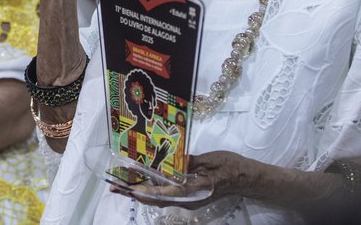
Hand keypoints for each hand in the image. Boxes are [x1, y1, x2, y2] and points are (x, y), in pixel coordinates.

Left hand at [111, 150, 260, 210]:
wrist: (245, 178)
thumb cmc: (229, 167)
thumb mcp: (209, 160)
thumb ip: (189, 162)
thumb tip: (170, 161)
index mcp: (193, 192)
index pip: (166, 194)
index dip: (147, 192)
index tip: (131, 189)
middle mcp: (187, 200)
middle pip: (156, 199)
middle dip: (135, 193)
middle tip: (115, 187)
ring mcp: (187, 200)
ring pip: (159, 198)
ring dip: (140, 191)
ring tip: (121, 186)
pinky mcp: (188, 196)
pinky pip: (166, 194)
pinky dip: (151, 189)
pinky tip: (141, 182)